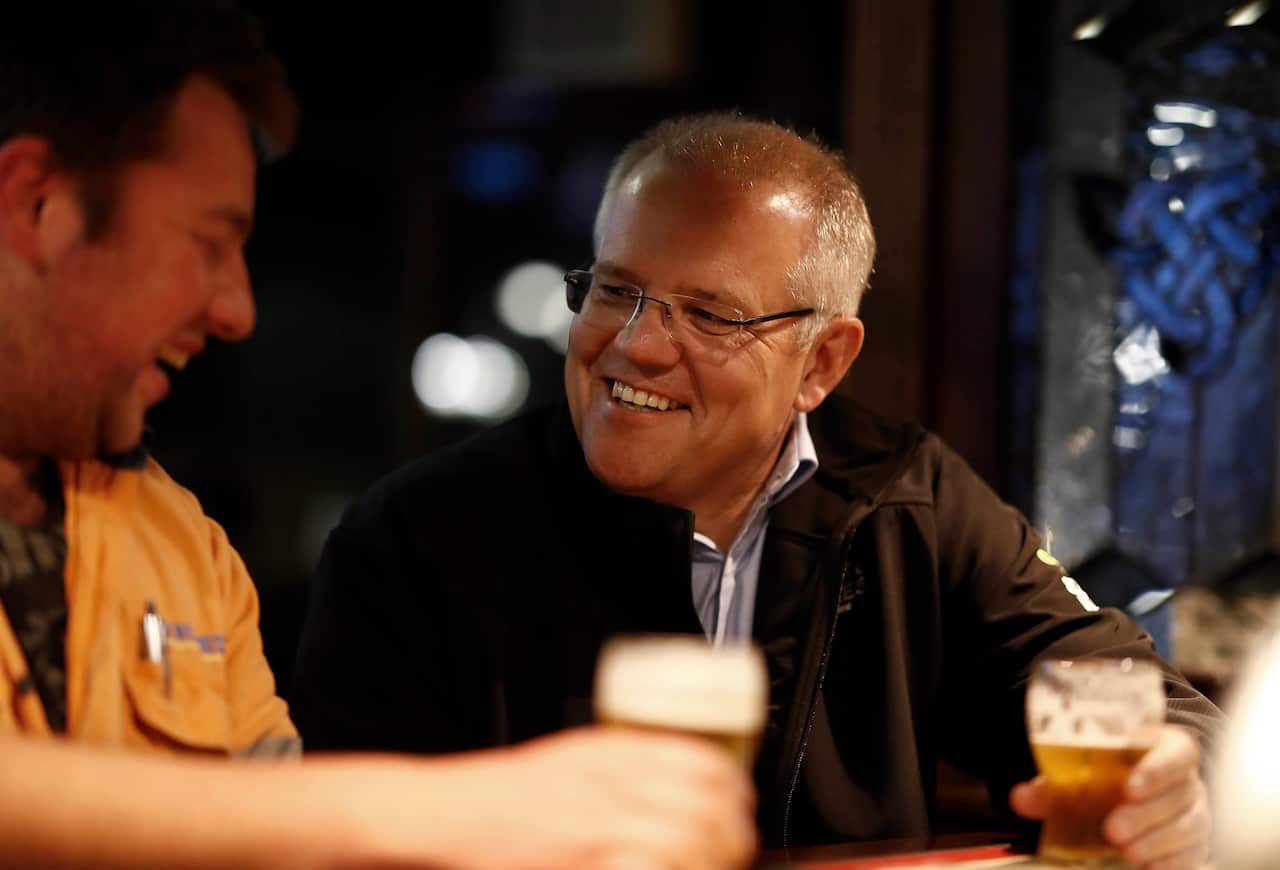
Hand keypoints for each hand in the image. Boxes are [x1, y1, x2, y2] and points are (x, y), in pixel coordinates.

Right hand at [443, 726, 757, 869]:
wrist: (455, 814)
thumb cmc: (508, 792)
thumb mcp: (573, 755)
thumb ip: (620, 760)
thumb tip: (675, 772)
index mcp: (610, 750)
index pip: (699, 756)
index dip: (735, 782)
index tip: (742, 798)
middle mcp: (610, 781)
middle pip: (703, 799)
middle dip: (735, 826)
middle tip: (739, 840)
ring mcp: (599, 821)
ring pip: (687, 834)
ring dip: (715, 853)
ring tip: (720, 861)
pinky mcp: (586, 856)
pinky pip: (651, 863)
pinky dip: (676, 869)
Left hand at [1010, 725, 1210, 869]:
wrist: (1127, 793)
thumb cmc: (1105, 776)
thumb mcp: (1080, 772)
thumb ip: (1053, 785)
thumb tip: (1019, 797)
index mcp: (1164, 748)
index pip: (1177, 752)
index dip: (1157, 769)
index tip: (1129, 787)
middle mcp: (1187, 781)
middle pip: (1179, 795)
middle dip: (1145, 815)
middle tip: (1113, 830)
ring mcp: (1195, 814)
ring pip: (1188, 828)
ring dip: (1157, 842)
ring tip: (1127, 852)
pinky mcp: (1195, 845)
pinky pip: (1193, 856)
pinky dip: (1172, 863)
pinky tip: (1149, 868)